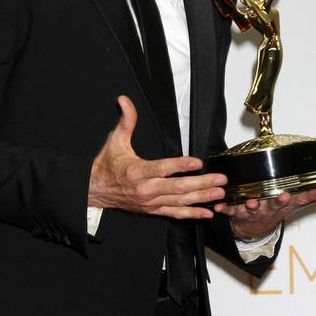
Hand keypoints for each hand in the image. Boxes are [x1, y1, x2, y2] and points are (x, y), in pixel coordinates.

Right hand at [88, 96, 227, 218]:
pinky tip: (206, 213)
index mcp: (137, 171)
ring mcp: (150, 202)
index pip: (162, 169)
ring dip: (201, 198)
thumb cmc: (106, 166)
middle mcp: (146, 189)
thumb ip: (126, 121)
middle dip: (202, 184)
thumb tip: (125, 101)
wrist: (95, 191)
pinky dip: (191, 214)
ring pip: (179, 202)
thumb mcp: (115, 141)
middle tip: (220, 179)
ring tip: (219, 193)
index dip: (181, 166)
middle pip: (177, 188)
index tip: (197, 162)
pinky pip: (174, 214)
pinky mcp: (152, 210)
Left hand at [215, 182, 315, 240]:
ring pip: (255, 207)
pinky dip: (225, 209)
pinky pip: (231, 210)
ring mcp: (256, 211)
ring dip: (253, 205)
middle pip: (278, 204)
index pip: (304, 198)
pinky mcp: (238, 213)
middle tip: (284, 196)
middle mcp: (273, 208)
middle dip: (281, 200)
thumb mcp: (300, 202)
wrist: (254, 230)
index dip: (313, 194)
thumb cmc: (277, 208)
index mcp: (287, 203)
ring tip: (252, 202)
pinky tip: (218, 207)